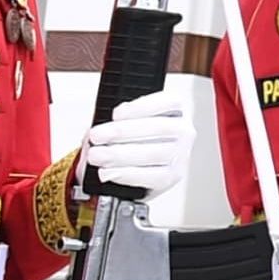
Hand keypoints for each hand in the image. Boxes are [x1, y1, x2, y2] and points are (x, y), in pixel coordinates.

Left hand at [78, 86, 192, 197]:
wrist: (131, 170)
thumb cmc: (128, 143)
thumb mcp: (121, 125)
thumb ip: (115, 123)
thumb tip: (98, 130)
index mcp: (174, 111)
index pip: (168, 102)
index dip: (142, 107)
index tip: (116, 114)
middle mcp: (182, 132)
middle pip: (159, 128)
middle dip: (123, 132)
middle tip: (96, 136)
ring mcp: (180, 155)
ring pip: (154, 153)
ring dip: (120, 155)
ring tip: (97, 155)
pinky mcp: (172, 177)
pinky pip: (151, 176)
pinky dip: (126, 174)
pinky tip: (108, 171)